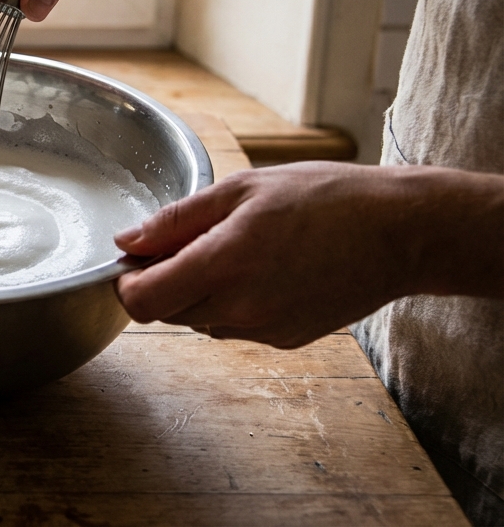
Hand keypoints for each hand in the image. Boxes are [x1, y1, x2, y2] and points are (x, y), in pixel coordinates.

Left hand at [113, 162, 433, 348]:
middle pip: (166, 313)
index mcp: (223, 265)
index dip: (126, 282)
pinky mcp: (285, 339)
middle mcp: (240, 307)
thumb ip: (176, 220)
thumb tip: (126, 241)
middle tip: (189, 242)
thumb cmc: (325, 198)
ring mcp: (264, 329)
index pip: (141, 302)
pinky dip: (231, 302)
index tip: (136, 259)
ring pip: (199, 321)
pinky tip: (261, 269)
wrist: (401, 233)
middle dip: (163, 282)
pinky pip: (234, 325)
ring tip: (234, 249)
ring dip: (197, 292)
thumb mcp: (242, 189)